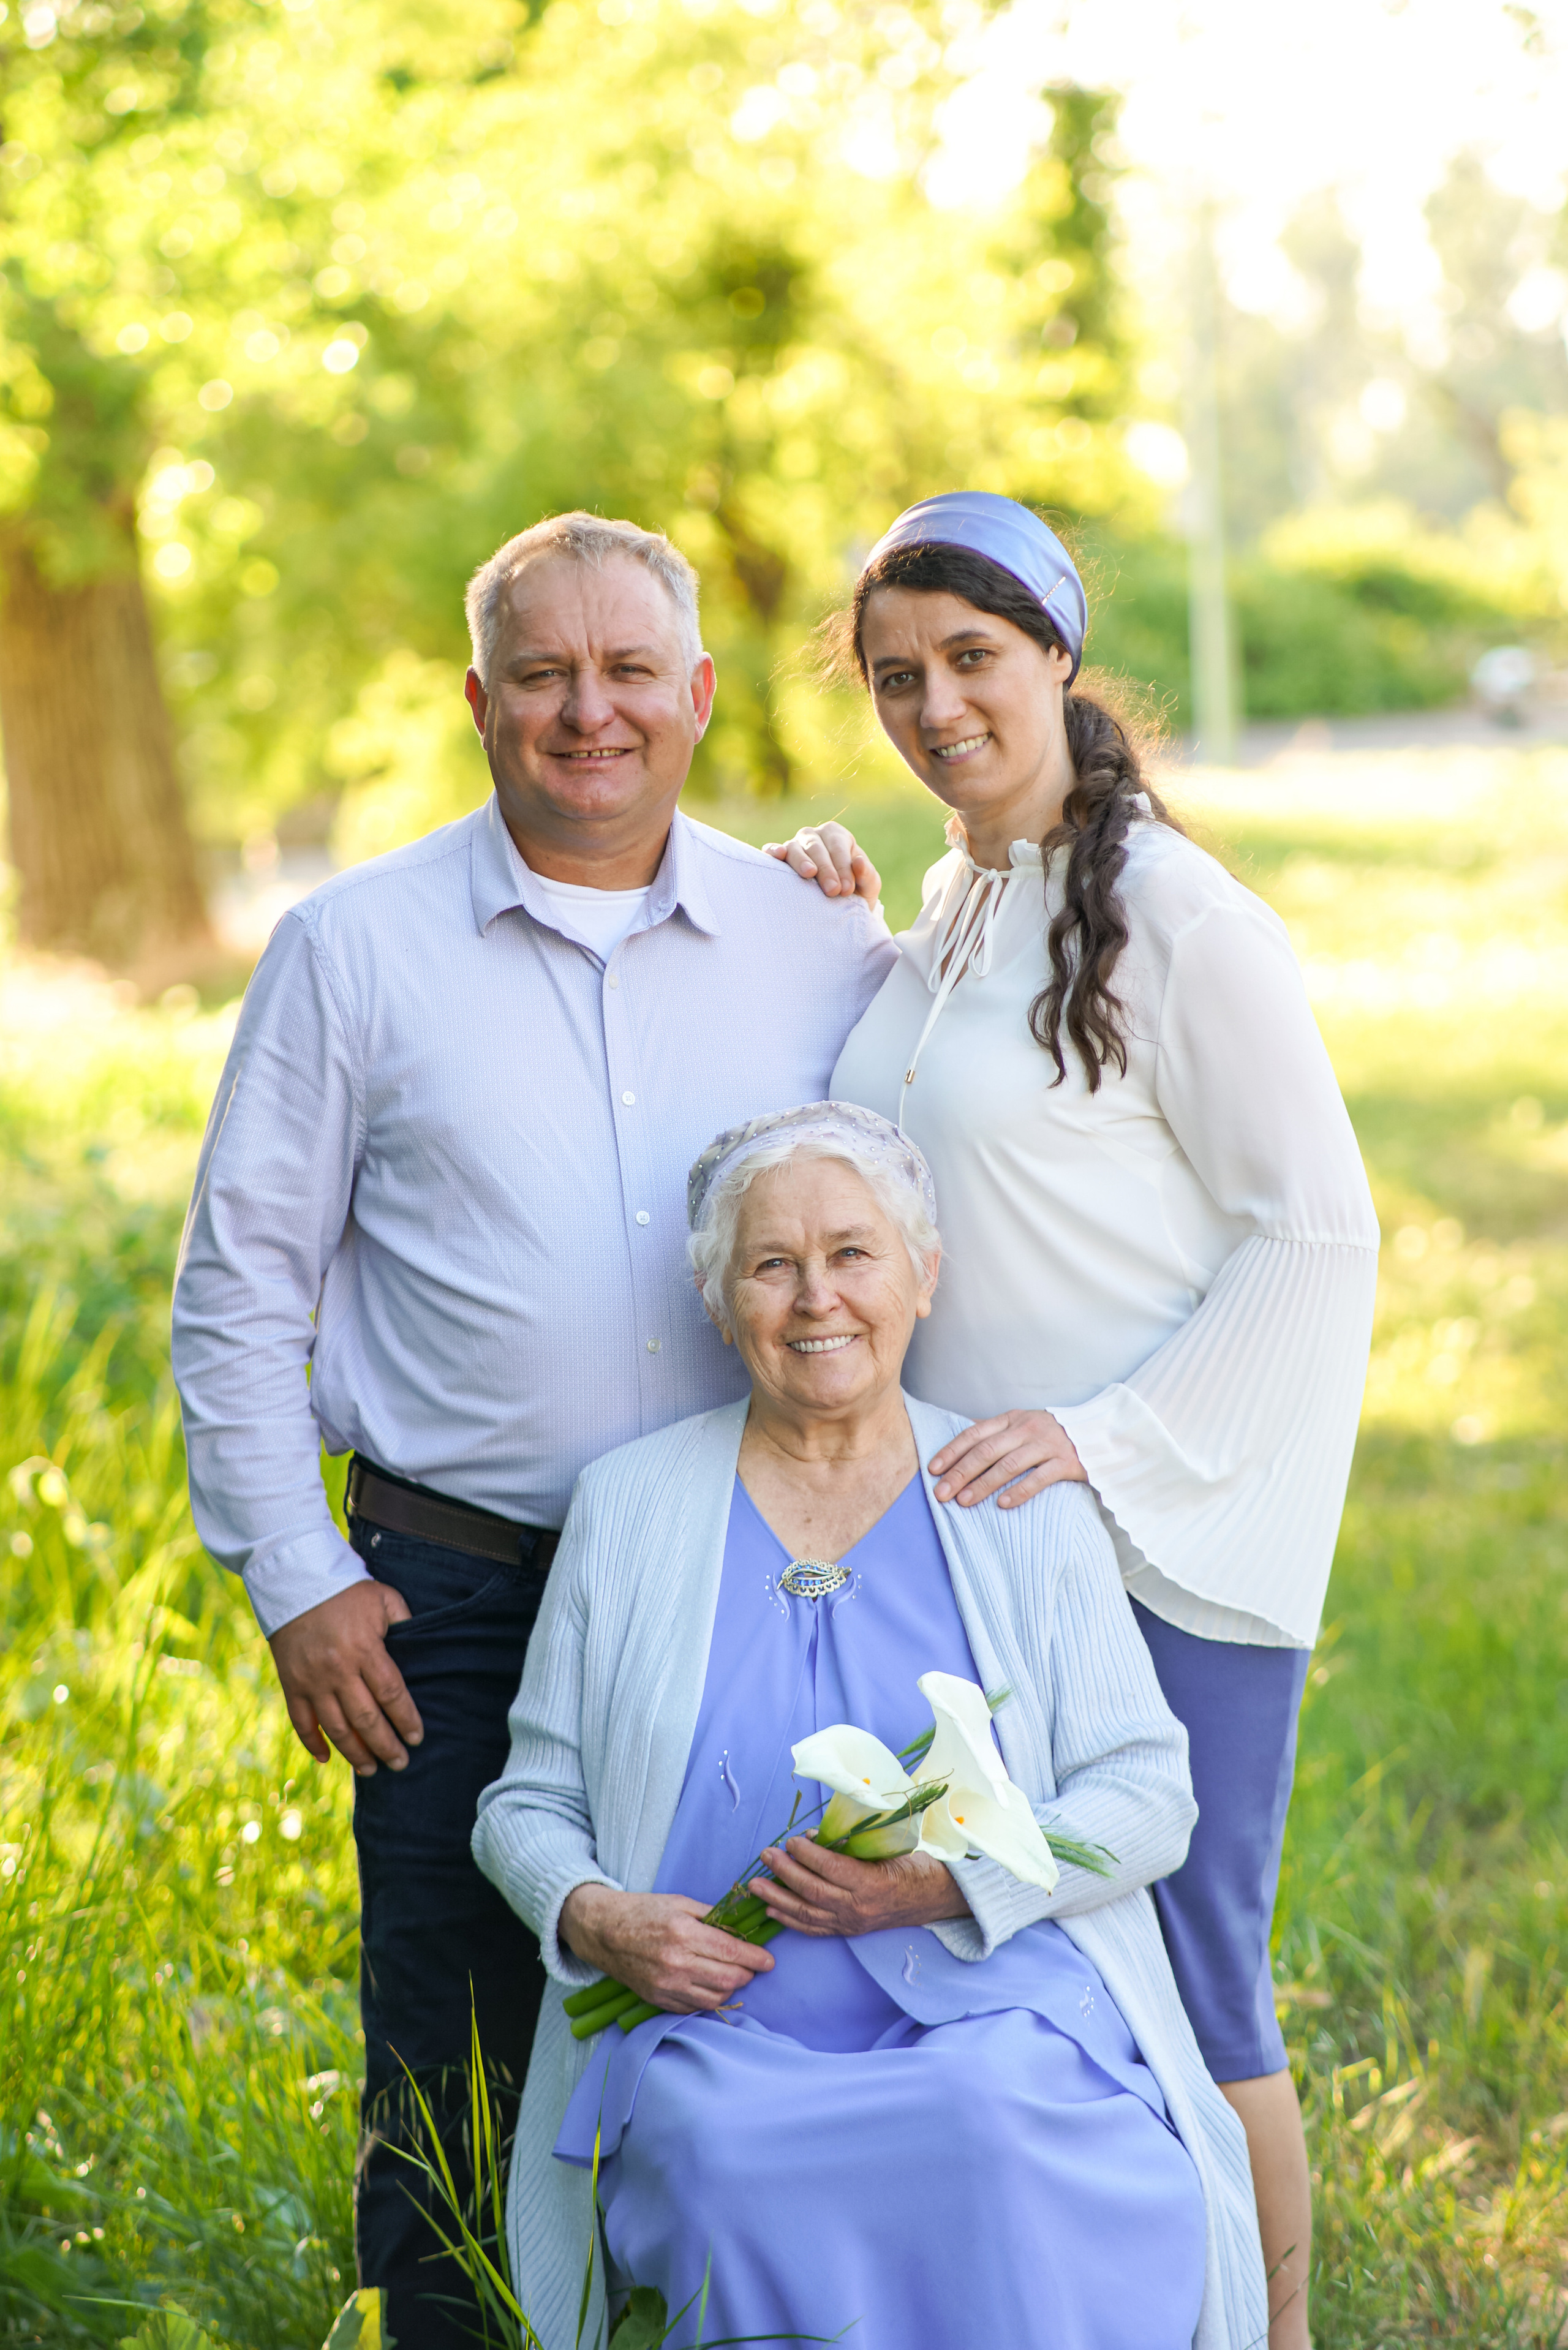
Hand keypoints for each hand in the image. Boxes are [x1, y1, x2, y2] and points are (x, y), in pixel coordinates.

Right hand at [268, 1579, 423, 1776]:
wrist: (296, 1581)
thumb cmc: (347, 1590)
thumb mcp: (385, 1599)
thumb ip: (405, 1623)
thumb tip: (422, 1649)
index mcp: (365, 1649)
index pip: (391, 1694)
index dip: (406, 1719)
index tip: (417, 1738)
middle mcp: (338, 1670)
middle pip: (366, 1719)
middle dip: (385, 1746)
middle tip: (400, 1763)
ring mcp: (312, 1680)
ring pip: (335, 1728)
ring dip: (354, 1753)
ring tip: (371, 1769)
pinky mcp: (291, 1683)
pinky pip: (301, 1721)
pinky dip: (312, 1743)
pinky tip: (326, 1758)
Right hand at [559, 1884, 774, 2013]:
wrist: (605, 1932)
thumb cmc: (643, 1912)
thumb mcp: (679, 1903)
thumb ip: (711, 1917)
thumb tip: (740, 1928)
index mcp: (683, 1934)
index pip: (731, 1952)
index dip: (755, 1958)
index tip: (769, 1960)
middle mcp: (676, 1963)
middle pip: (727, 1979)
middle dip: (747, 1974)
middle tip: (752, 1966)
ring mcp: (666, 1985)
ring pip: (714, 1998)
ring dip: (730, 1989)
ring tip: (732, 1975)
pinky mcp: (658, 1999)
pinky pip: (694, 2007)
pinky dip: (708, 1999)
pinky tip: (710, 1986)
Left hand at [750, 1836, 969, 1936]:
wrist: (935, 1897)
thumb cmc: (914, 1865)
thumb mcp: (889, 1847)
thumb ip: (852, 1843)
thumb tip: (813, 1837)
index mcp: (872, 1883)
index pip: (831, 1869)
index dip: (807, 1854)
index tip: (790, 1840)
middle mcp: (859, 1908)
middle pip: (813, 1891)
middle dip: (785, 1873)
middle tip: (766, 1854)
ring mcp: (852, 1923)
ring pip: (807, 1913)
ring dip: (778, 1897)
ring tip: (755, 1884)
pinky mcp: (849, 1931)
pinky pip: (814, 1928)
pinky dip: (790, 1919)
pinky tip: (771, 1909)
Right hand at [762, 821, 881, 908]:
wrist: (835, 907)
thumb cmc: (854, 892)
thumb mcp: (868, 886)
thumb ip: (867, 874)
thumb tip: (858, 862)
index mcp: (837, 836)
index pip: (838, 847)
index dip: (843, 867)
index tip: (847, 889)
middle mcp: (813, 836)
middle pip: (817, 848)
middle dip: (826, 869)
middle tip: (833, 891)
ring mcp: (795, 845)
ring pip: (795, 848)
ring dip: (802, 860)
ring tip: (810, 874)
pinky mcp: (779, 856)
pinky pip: (772, 850)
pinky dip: (774, 851)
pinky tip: (779, 855)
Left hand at [928, 1409, 1087, 1510]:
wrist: (1100, 1433)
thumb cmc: (1052, 1433)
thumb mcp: (1022, 1424)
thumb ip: (996, 1431)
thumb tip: (962, 1434)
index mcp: (1012, 1419)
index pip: (975, 1433)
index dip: (952, 1451)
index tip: (933, 1469)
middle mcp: (1027, 1429)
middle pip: (987, 1451)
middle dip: (961, 1472)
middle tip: (941, 1493)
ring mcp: (1048, 1444)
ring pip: (1009, 1465)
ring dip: (984, 1484)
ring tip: (965, 1501)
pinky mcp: (1066, 1462)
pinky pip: (1040, 1478)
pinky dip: (1020, 1491)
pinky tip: (1003, 1505)